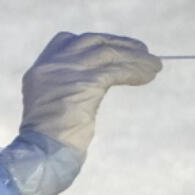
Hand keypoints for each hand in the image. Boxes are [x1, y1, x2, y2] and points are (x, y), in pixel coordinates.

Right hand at [20, 32, 160, 153]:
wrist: (41, 154)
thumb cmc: (48, 144)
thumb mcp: (50, 108)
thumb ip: (64, 90)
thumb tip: (93, 87)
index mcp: (40, 70)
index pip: (65, 41)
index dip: (93, 42)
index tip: (113, 47)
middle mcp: (52, 65)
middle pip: (91, 41)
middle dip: (118, 43)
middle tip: (141, 50)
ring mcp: (68, 71)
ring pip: (108, 52)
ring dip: (135, 57)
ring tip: (154, 64)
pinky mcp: (87, 82)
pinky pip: (118, 69)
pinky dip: (136, 70)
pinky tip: (149, 75)